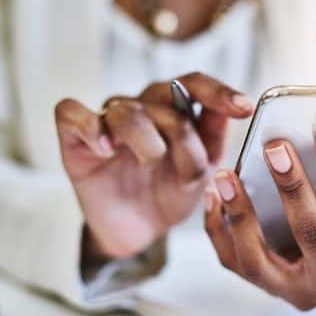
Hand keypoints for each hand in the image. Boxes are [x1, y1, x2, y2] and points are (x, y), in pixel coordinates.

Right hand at [55, 72, 253, 257]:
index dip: (219, 91)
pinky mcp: (74, 138)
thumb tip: (233, 108)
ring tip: (150, 162)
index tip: (244, 107)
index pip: (194, 84)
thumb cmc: (169, 195)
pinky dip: (90, 127)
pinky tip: (106, 149)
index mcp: (174, 111)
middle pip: (163, 94)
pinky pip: (71, 113)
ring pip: (125, 108)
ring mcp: (106, 121)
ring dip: (145, 138)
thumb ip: (214, 139)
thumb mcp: (202, 174)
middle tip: (190, 172)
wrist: (137, 231)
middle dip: (182, 134)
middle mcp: (141, 108)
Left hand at [205, 131, 315, 309]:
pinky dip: (220, 229)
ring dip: (242, 213)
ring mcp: (297, 290)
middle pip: (312, 235)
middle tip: (276, 146)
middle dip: (293, 187)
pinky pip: (235, 262)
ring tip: (228, 175)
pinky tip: (216, 195)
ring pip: (261, 259)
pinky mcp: (267, 288)